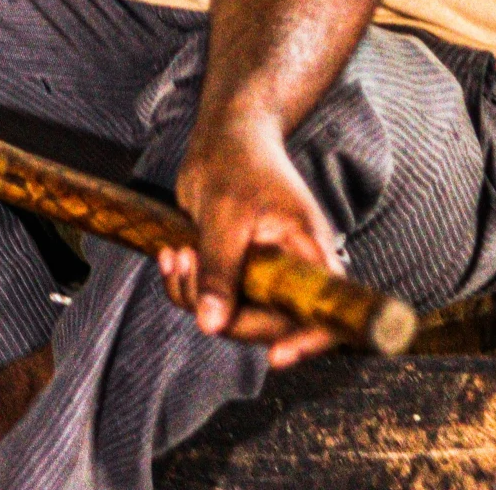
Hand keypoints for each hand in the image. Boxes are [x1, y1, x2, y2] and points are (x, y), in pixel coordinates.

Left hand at [163, 112, 343, 368]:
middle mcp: (294, 268)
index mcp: (309, 252)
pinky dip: (188, 285)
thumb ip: (221, 270)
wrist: (224, 136)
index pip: (324, 311)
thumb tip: (212, 325)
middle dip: (223, 310)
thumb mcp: (224, 216)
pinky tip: (170, 257)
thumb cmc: (236, 163)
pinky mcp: (239, 269)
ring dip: (196, 295)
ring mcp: (266, 271)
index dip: (308, 341)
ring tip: (174, 255)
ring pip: (236, 313)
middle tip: (184, 268)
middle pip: (270, 322)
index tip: (277, 358)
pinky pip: (216, 297)